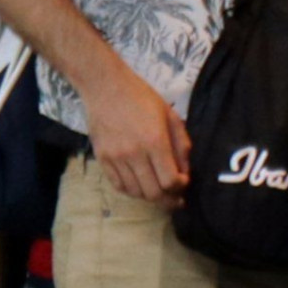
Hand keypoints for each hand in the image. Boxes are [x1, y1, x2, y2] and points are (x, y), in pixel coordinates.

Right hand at [84, 64, 189, 205]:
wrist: (105, 87)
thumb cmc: (141, 98)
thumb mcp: (170, 116)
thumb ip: (181, 145)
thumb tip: (185, 172)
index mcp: (155, 141)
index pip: (170, 181)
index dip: (180, 187)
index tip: (184, 183)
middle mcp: (135, 154)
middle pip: (153, 193)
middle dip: (168, 200)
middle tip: (175, 199)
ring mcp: (116, 158)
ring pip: (136, 193)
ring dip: (150, 197)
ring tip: (158, 193)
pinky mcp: (102, 159)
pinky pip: (119, 186)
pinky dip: (132, 191)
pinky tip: (140, 186)